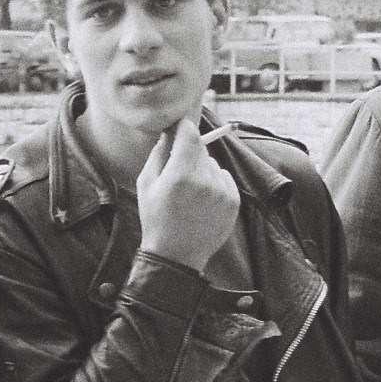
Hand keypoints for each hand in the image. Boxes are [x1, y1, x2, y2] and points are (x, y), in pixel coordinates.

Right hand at [137, 120, 240, 271]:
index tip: (177, 125)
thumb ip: (158, 154)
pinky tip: (201, 200)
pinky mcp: (233, 201)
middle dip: (188, 151)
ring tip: (189, 192)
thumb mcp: (146, 184)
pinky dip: (214, 183)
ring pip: (212, 163)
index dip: (182, 126)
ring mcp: (222, 191)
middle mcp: (206, 180)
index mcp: (181, 174)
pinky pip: (224, 178)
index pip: (189, 132)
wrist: (176, 256)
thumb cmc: (156, 219)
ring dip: (201, 169)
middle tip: (177, 168)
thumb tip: (168, 133)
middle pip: (200, 147)